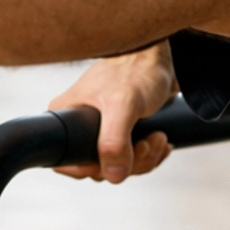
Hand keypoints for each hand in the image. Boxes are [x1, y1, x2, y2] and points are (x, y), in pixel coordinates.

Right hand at [48, 43, 177, 184]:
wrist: (158, 54)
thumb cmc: (136, 69)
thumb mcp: (123, 104)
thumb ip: (114, 141)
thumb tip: (113, 175)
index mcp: (66, 118)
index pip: (67, 163)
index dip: (93, 170)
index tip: (117, 162)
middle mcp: (80, 126)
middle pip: (99, 167)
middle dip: (130, 162)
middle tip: (147, 143)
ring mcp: (102, 129)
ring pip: (120, 163)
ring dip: (145, 157)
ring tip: (159, 138)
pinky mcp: (123, 129)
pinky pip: (134, 156)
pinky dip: (151, 153)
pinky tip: (162, 140)